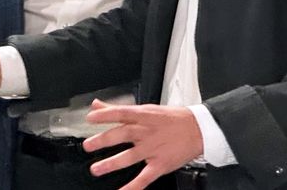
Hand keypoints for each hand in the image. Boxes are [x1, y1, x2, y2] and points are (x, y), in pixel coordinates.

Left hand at [83, 99, 203, 189]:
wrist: (199, 129)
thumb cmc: (171, 119)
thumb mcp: (146, 109)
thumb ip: (118, 109)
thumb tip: (97, 105)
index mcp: (143, 116)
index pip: (121, 113)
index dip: (105, 115)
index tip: (90, 118)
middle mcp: (147, 132)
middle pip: (122, 135)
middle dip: (103, 140)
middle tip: (87, 146)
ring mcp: (154, 149)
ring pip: (130, 157)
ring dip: (111, 163)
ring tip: (96, 169)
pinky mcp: (161, 164)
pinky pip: (145, 177)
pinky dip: (134, 186)